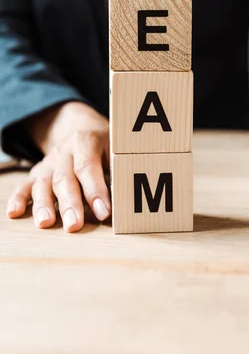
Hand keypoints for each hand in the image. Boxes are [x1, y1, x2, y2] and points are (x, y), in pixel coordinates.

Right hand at [6, 102, 110, 231]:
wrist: (81, 128)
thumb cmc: (106, 145)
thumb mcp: (117, 149)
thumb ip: (119, 171)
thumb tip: (128, 202)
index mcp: (86, 141)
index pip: (88, 167)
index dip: (95, 190)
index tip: (104, 213)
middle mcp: (64, 151)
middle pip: (64, 178)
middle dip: (69, 203)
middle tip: (74, 225)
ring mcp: (49, 162)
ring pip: (43, 183)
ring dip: (44, 204)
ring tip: (46, 223)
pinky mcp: (37, 172)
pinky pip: (25, 185)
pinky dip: (18, 199)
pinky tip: (14, 213)